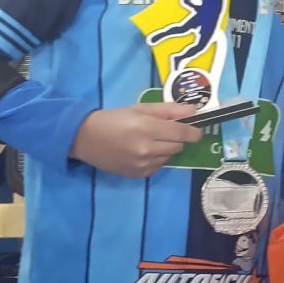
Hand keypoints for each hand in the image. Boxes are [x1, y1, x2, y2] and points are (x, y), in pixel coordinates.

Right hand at [69, 103, 200, 177]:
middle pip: (178, 146)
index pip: (182, 133)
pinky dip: (156, 159)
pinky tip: (143, 151)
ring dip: (166, 149)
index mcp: (147, 127)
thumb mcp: (140, 108)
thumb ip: (168, 110)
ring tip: (150, 141)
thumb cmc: (114, 119)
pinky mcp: (138, 174)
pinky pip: (158, 166)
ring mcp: (142, 164)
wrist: (86, 138)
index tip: (197, 130)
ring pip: (169, 157)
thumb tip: (193, 110)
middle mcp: (146, 148)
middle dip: (177, 138)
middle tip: (165, 131)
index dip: (194, 132)